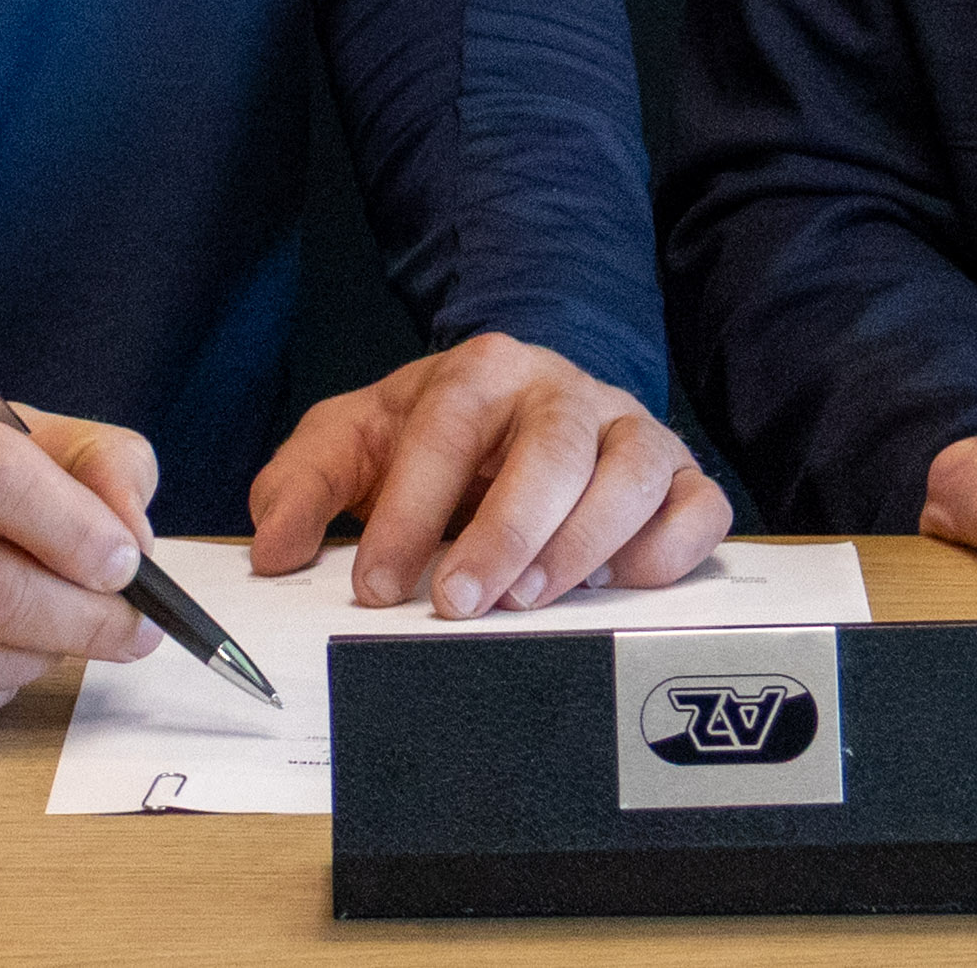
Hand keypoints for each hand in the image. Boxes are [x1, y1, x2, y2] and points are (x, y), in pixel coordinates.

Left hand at [244, 331, 731, 616]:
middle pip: (553, 447)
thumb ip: (300, 489)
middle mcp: (566, 393)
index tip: (377, 586)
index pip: (450, 424)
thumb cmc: (430, 439)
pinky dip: (670, 549)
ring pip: (631, 474)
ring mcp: (631, 433)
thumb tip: (276, 552)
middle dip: (506, 531)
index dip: (412, 507)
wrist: (514, 414)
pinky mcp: (680, 479)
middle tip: (459, 604)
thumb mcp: (350, 445)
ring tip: (530, 605)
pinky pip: (700, 508)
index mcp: (483, 370)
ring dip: (582, 546)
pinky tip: (619, 586)